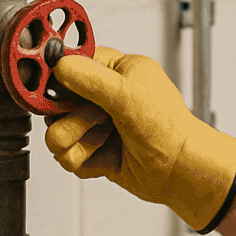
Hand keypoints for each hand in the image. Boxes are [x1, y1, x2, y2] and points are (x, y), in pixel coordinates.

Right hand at [44, 47, 235, 231]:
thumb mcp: (127, 94)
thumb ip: (90, 77)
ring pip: (57, 133)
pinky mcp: (93, 151)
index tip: (60, 93)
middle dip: (73, 119)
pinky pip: (67, 157)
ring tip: (107, 139)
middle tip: (99, 120)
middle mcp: (102, 96)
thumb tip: (61, 64)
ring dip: (80, 142)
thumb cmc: (167, 128)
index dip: (58, 79)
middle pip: (55, 104)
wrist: (180, 171)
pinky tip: (110, 157)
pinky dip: (87, 161)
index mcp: (114, 71)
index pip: (70, 64)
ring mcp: (96, 125)